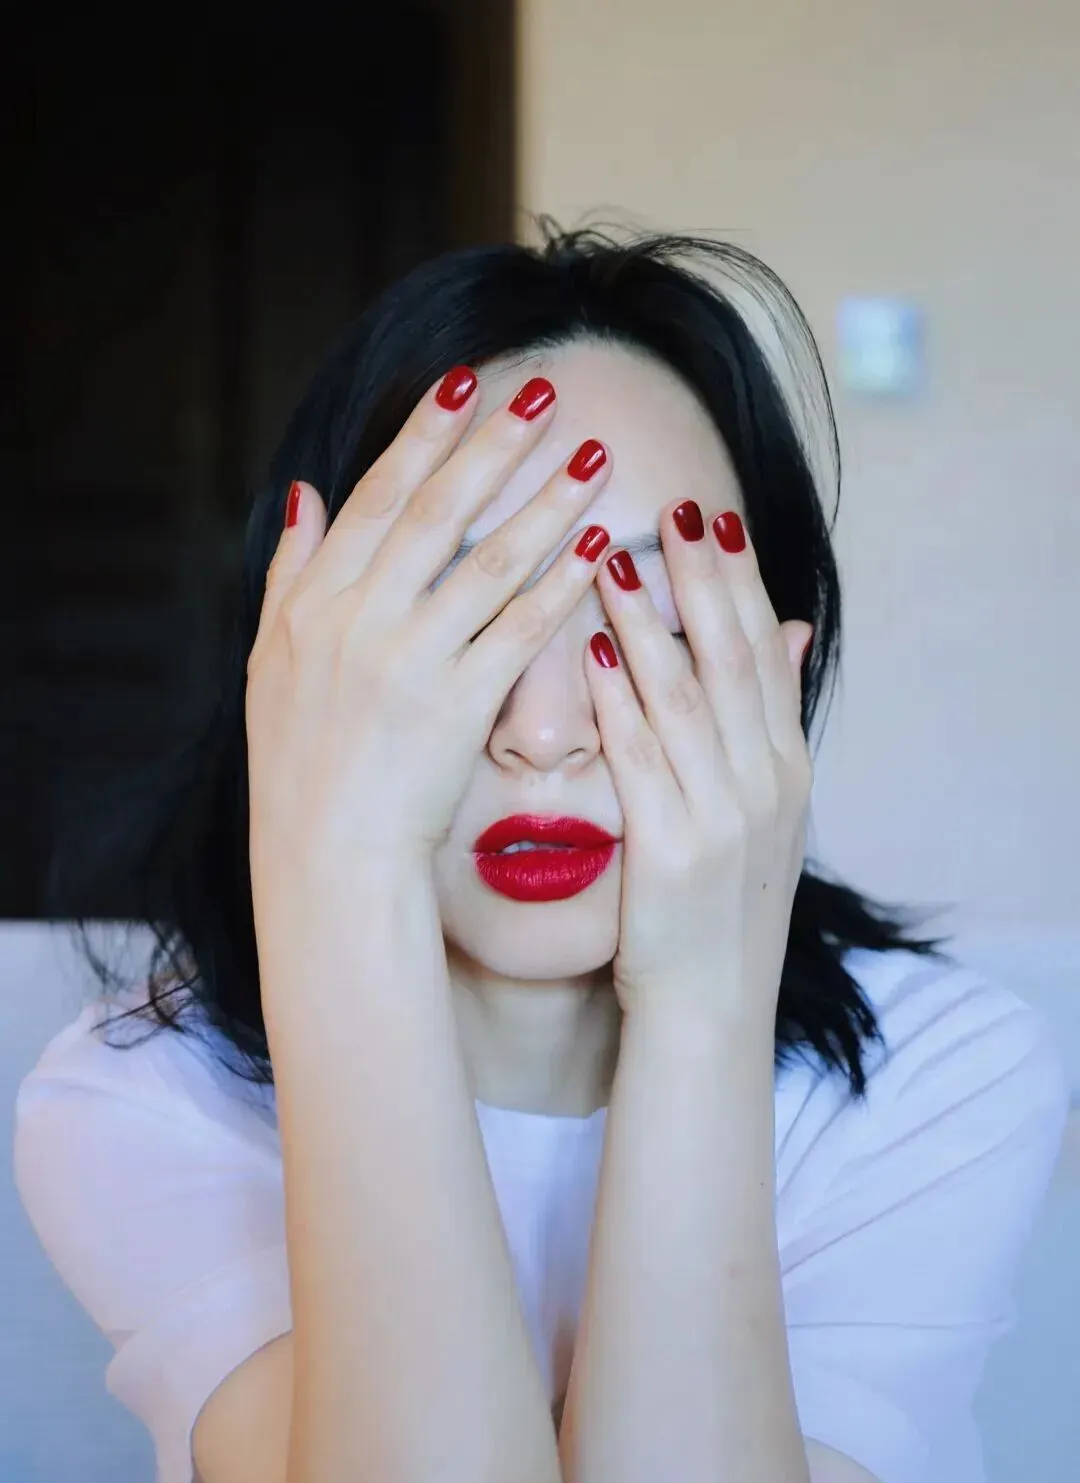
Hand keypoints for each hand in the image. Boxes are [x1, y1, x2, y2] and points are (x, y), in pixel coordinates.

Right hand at [245, 370, 613, 871]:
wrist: (325, 856)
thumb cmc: (298, 761)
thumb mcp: (268, 658)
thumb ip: (290, 571)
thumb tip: (305, 491)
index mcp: (315, 601)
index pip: (377, 496)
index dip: (423, 433)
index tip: (464, 378)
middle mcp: (359, 620)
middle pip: (438, 513)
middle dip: (495, 446)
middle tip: (548, 392)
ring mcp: (409, 662)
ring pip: (488, 564)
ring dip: (546, 505)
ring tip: (595, 459)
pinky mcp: (456, 709)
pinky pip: (519, 635)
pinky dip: (560, 589)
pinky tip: (600, 552)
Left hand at [584, 502, 813, 1019]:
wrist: (711, 1011)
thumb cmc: (719, 909)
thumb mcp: (763, 816)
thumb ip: (766, 727)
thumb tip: (786, 636)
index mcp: (785, 768)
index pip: (764, 654)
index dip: (740, 584)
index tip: (713, 520)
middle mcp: (766, 782)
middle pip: (733, 659)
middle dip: (705, 580)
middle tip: (677, 508)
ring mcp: (726, 816)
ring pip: (687, 697)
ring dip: (650, 623)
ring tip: (614, 558)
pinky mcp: (675, 851)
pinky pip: (644, 758)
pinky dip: (621, 701)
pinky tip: (592, 652)